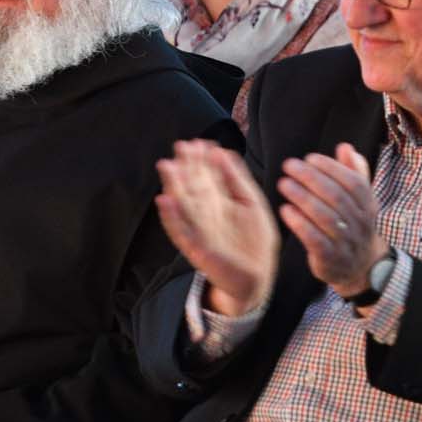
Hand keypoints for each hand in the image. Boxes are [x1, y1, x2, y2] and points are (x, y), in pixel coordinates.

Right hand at [155, 139, 280, 316]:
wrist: (257, 279)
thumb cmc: (253, 242)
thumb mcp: (251, 203)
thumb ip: (238, 179)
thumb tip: (223, 150)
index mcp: (217, 202)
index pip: (206, 177)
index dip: (201, 160)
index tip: (197, 142)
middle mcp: (205, 215)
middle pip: (193, 187)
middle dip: (186, 167)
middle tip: (181, 146)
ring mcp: (200, 231)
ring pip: (184, 205)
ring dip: (174, 187)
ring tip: (167, 166)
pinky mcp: (197, 250)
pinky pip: (181, 232)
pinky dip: (172, 217)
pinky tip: (165, 200)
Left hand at [275, 143, 387, 298]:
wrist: (360, 267)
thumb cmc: (353, 224)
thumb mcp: (359, 200)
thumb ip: (354, 172)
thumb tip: (345, 147)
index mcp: (368, 205)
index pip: (353, 182)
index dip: (332, 168)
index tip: (309, 158)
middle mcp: (360, 223)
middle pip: (336, 197)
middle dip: (311, 178)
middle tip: (289, 166)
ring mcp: (346, 242)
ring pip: (325, 217)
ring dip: (302, 198)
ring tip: (283, 183)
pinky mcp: (330, 258)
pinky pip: (315, 239)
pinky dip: (300, 224)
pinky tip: (285, 210)